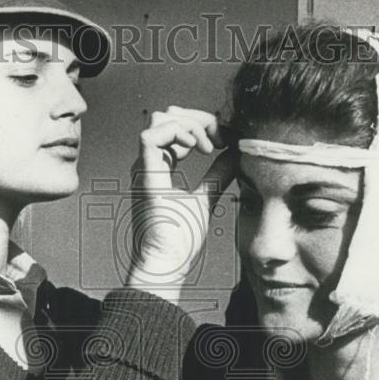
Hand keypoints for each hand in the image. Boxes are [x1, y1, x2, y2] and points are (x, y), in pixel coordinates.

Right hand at [125, 106, 236, 301]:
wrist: (167, 264)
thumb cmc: (181, 240)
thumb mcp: (206, 198)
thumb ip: (218, 174)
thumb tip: (234, 154)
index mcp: (159, 167)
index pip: (174, 126)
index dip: (201, 125)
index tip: (225, 141)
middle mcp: (148, 164)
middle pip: (167, 116)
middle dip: (198, 118)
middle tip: (222, 138)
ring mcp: (144, 168)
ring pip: (160, 119)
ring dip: (190, 124)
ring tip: (209, 146)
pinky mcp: (144, 176)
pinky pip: (151, 135)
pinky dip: (177, 132)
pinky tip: (198, 148)